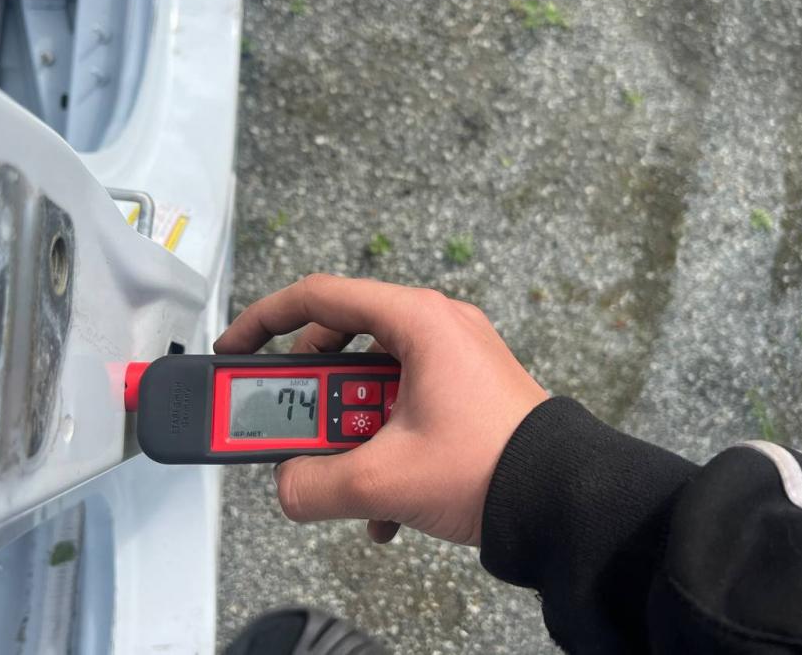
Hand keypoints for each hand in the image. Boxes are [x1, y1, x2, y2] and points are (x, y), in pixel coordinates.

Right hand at [214, 275, 547, 545]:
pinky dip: (383, 447)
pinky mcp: (465, 392)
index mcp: (416, 320)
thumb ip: (314, 485)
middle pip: (343, 344)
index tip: (234, 350)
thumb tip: (287, 486)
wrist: (566, 502)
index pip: (318, 297)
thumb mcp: (384, 479)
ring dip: (349, 433)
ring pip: (372, 384)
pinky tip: (385, 505)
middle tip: (293, 429)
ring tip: (350, 477)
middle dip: (313, 397)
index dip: (264, 320)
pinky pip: (404, 406)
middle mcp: (436, 327)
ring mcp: (454, 359)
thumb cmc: (490, 466)